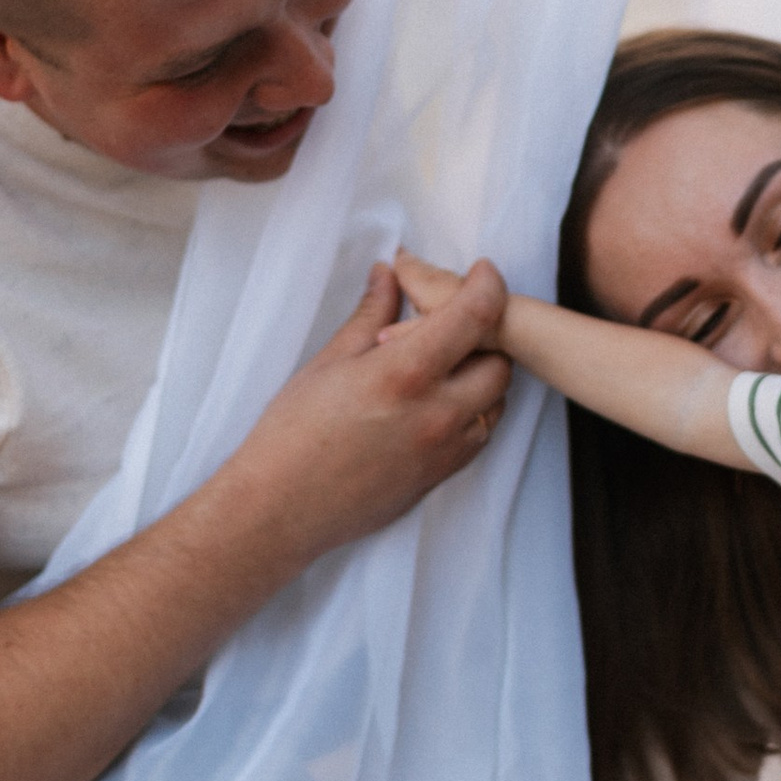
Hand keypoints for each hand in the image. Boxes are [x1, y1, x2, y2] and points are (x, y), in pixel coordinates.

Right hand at [226, 259, 508, 567]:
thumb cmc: (292, 436)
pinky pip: (480, 434)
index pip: (477, 314)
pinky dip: (473, 410)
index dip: (487, 284)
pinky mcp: (440, 476)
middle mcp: (437, 413)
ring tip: (442, 364)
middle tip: (451, 322)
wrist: (280, 508)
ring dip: (481, 375)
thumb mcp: (329, 362)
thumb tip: (389, 276)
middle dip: (484, 333)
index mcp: (405, 373)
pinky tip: (437, 402)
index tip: (481, 273)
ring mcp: (444, 450)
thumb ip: (370, 315)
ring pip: (497, 400)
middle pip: (499, 358)